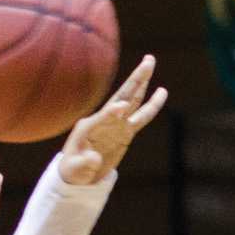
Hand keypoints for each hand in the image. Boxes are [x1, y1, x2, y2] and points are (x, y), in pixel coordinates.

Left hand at [60, 54, 167, 184]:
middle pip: (122, 96)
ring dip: (141, 82)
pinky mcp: (125, 131)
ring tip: (150, 61)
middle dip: (134, 80)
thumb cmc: (73, 171)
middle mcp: (103, 120)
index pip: (102, 116)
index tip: (121, 109)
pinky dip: (151, 105)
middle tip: (147, 60)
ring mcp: (116, 124)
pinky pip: (141, 116)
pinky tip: (161, 92)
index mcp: (88, 127)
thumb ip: (84, 164)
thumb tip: (95, 159)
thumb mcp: (75, 170)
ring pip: (132, 100)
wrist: (79, 174)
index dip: (112, 113)